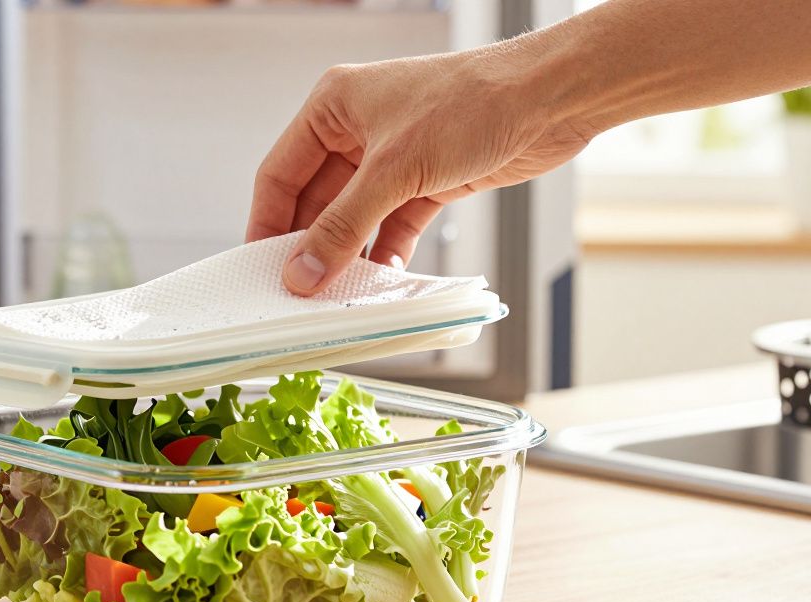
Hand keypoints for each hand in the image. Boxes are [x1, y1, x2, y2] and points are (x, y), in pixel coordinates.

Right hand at [246, 50, 592, 295]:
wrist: (550, 100)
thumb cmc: (474, 102)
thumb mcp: (394, 170)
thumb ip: (343, 226)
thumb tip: (303, 270)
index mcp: (334, 107)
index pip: (281, 173)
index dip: (267, 223)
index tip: (260, 267)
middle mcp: (358, 130)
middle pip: (315, 202)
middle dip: (310, 246)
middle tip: (299, 291)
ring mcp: (392, 158)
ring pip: (354, 219)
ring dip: (348, 255)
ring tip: (337, 293)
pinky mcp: (425, 181)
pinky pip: (390, 227)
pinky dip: (384, 253)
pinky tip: (380, 280)